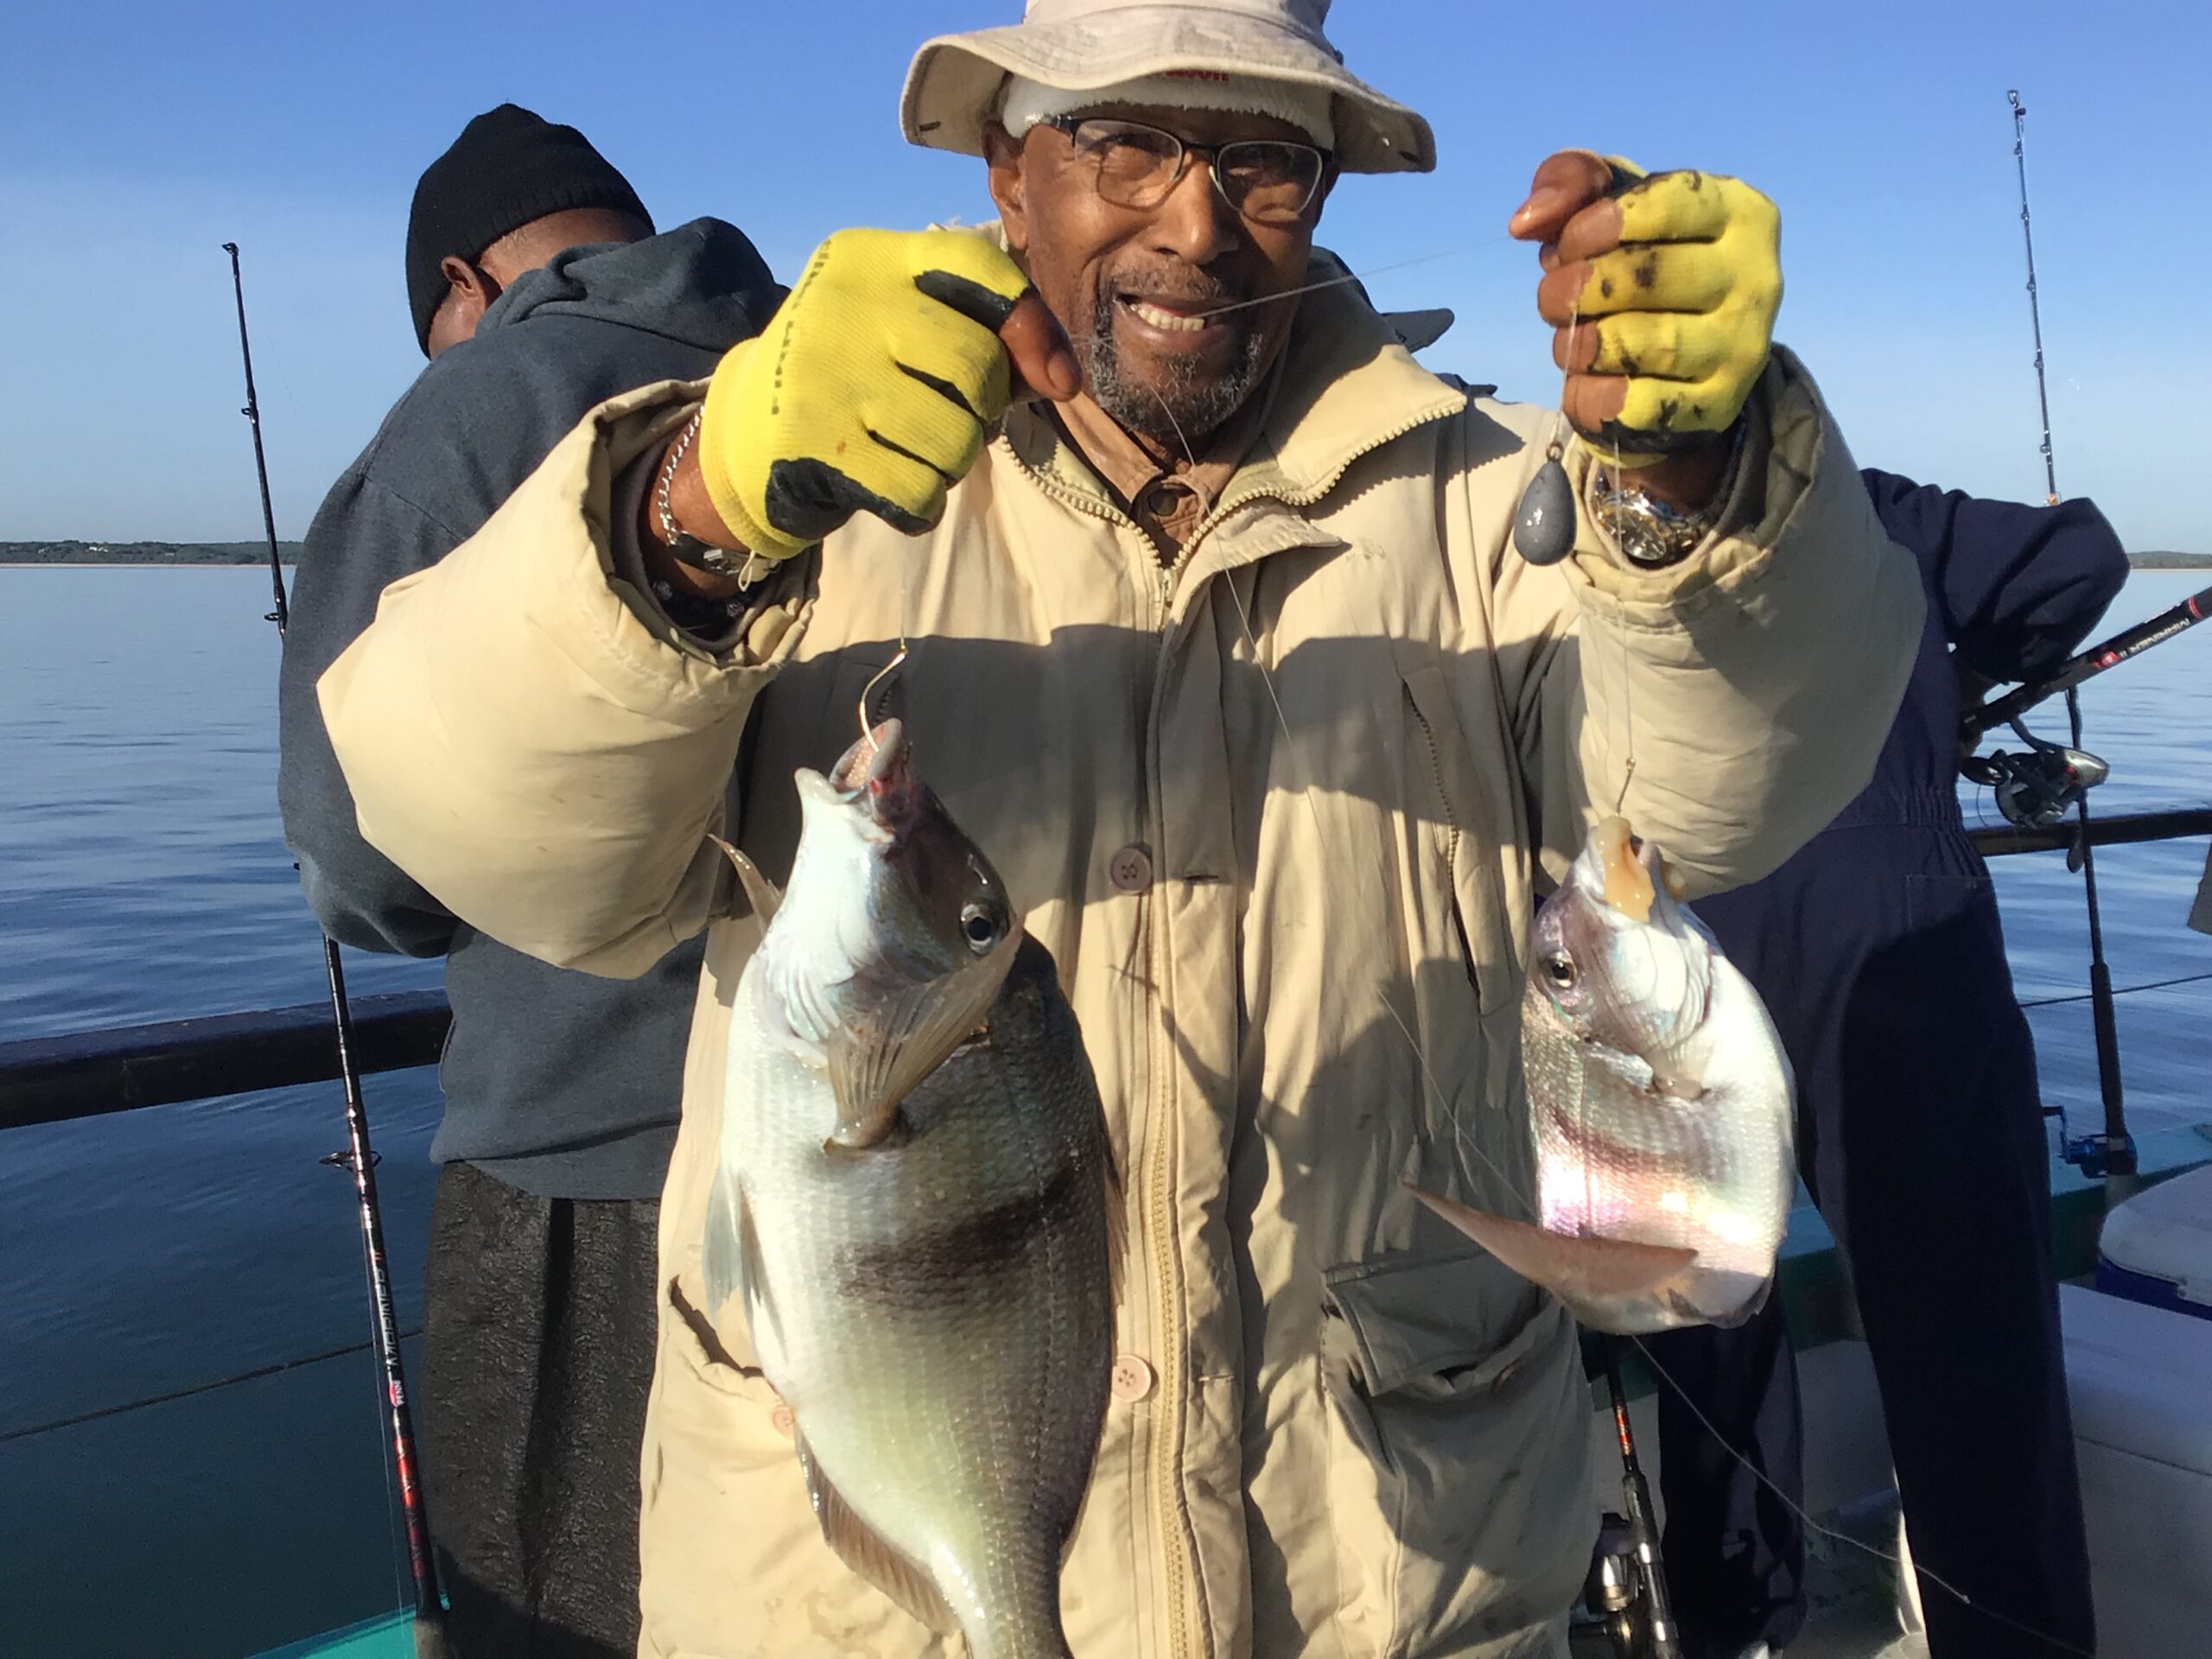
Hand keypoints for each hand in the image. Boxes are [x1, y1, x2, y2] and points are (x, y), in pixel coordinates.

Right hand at [683, 229, 1080, 560]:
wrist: (746, 435)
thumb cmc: (856, 379)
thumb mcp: (906, 331)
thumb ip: (987, 337)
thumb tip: (1061, 378)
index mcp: (868, 258)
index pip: (976, 267)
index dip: (1032, 323)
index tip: (1059, 380)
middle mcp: (841, 303)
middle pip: (974, 365)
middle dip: (983, 411)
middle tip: (948, 420)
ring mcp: (821, 372)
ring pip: (954, 437)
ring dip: (952, 463)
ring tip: (914, 453)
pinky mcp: (810, 442)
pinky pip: (917, 491)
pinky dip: (922, 506)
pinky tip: (893, 491)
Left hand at [1510, 151, 1781, 492]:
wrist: (1678, 361)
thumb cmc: (1640, 260)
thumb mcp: (1610, 203)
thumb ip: (1571, 182)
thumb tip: (1526, 221)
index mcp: (1742, 213)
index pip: (1670, 202)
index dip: (1599, 224)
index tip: (1569, 243)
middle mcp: (1757, 279)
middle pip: (1648, 276)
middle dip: (1577, 287)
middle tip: (1554, 296)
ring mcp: (1741, 348)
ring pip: (1640, 342)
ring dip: (1579, 341)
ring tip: (1569, 337)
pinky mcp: (1714, 406)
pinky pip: (1632, 403)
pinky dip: (1588, 392)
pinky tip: (1584, 378)